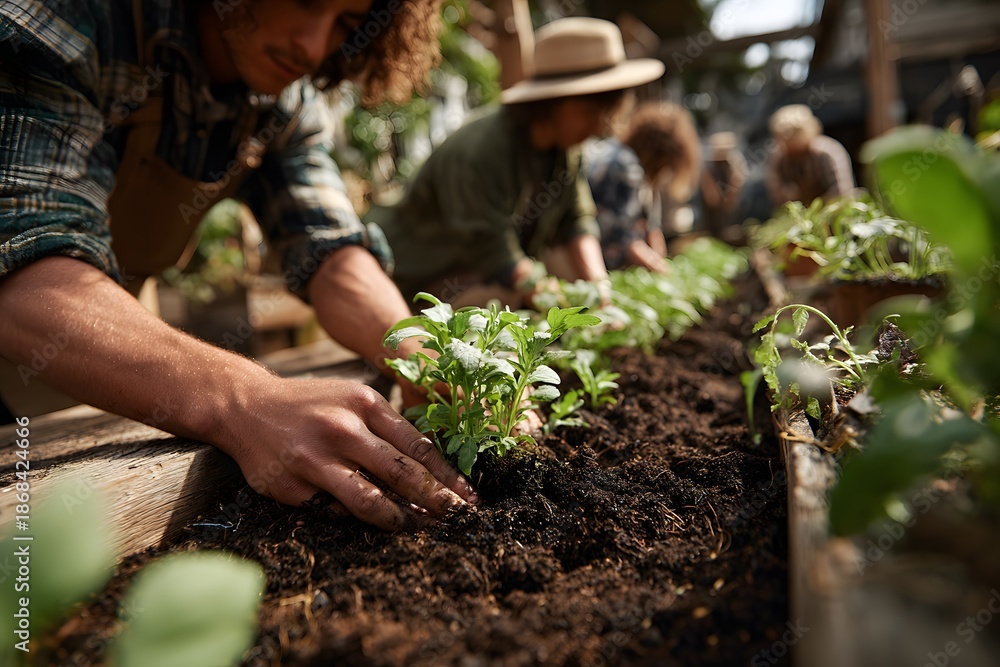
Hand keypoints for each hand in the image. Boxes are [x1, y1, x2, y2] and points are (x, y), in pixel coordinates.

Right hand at [227, 375, 477, 529]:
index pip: (417, 445)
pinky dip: (358, 520)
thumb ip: (387, 427)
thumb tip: (432, 466)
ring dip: (402, 520)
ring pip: (370, 500)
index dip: (448, 475)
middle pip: (402, 473)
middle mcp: (342, 429)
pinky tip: (377, 526)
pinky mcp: (291, 486)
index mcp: (364, 403)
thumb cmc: (311, 404)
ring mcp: (315, 459)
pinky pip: (334, 511)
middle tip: (459, 519)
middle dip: (437, 501)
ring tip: (421, 529)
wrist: (246, 405)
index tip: (470, 495)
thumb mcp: (352, 398)